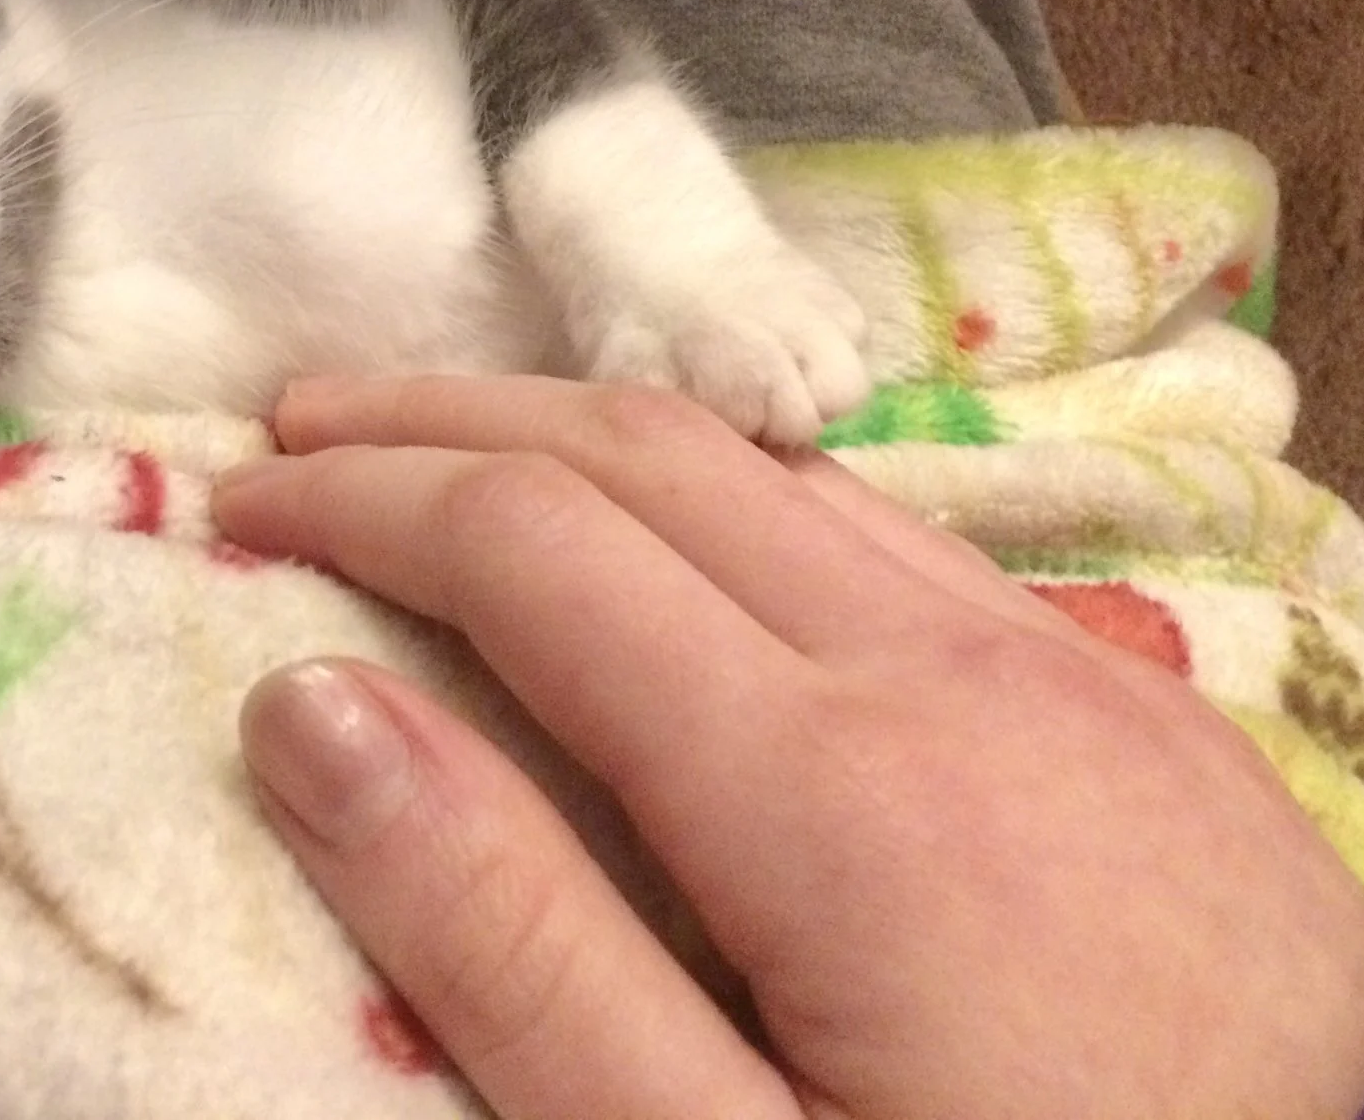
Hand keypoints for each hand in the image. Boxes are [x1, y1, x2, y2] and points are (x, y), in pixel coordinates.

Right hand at [213, 375, 1363, 1119]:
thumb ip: (509, 945)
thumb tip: (312, 710)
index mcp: (820, 777)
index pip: (532, 542)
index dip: (361, 500)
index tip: (231, 510)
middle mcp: (936, 663)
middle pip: (646, 451)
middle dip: (451, 419)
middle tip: (302, 431)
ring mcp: (1054, 667)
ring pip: (777, 468)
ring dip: (590, 437)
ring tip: (463, 453)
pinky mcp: (1132, 707)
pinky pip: (894, 530)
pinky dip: (739, 489)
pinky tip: (703, 538)